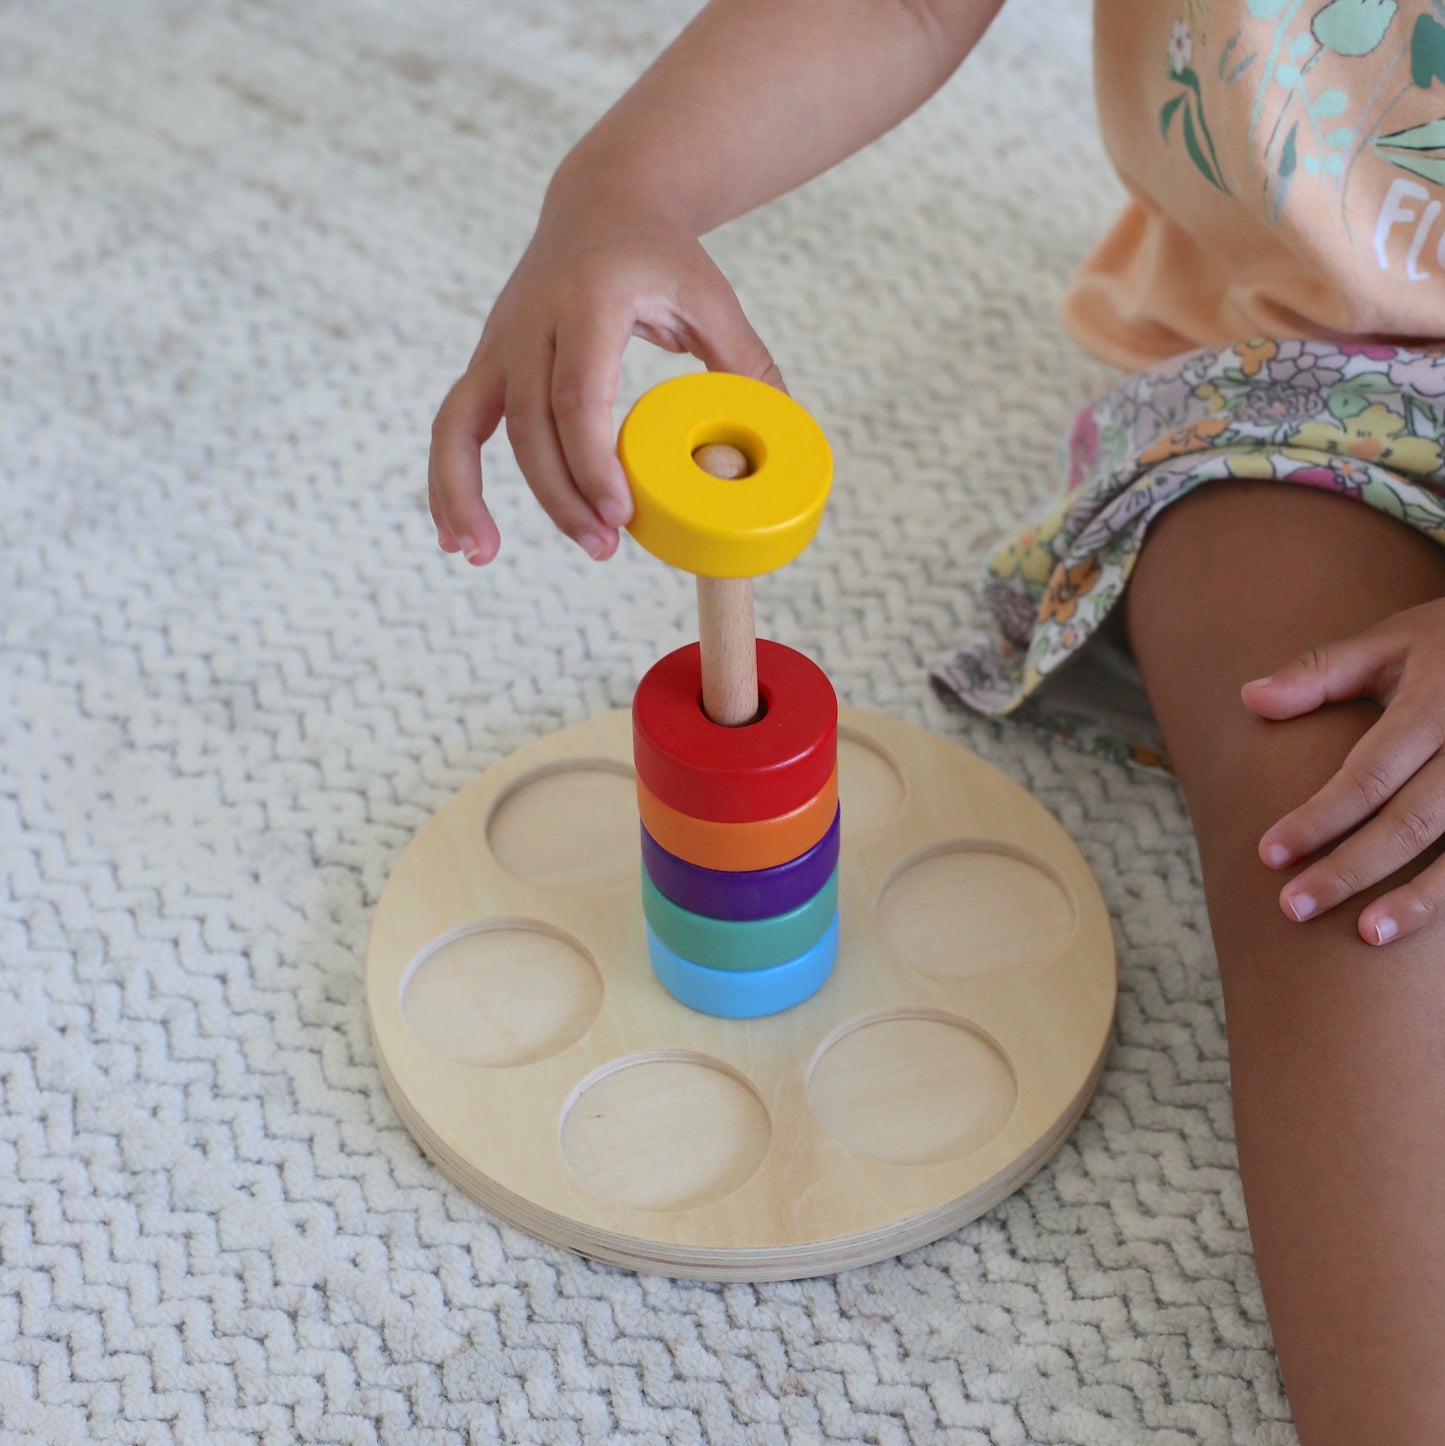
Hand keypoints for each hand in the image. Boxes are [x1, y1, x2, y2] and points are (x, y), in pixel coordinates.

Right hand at [428, 171, 783, 565]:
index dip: (593, 462)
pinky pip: (453, 426)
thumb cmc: (663, 257)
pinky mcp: (487, 362)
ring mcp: (499, 342)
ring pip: (463, 426)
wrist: (603, 202)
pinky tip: (456, 536)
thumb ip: (745, 363)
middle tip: (604, 547)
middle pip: (528, 425)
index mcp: (589, 301)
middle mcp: (530, 321)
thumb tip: (779, 437)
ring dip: (467, 495)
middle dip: (560, 495)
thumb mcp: (712, 297)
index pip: (578, 395)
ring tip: (482, 555)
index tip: (621, 514)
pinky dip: (446, 481)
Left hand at [1242, 598, 1444, 944]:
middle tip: (1292, 908)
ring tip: (1365, 934)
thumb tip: (1249, 698)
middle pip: (1411, 823)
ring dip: (1417, 900)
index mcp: (1434, 705)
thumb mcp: (1390, 642)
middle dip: (1351, 870)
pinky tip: (1418, 924)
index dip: (1319, 818)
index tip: (1268, 855)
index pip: (1369, 775)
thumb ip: (1321, 672)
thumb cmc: (1444, 646)